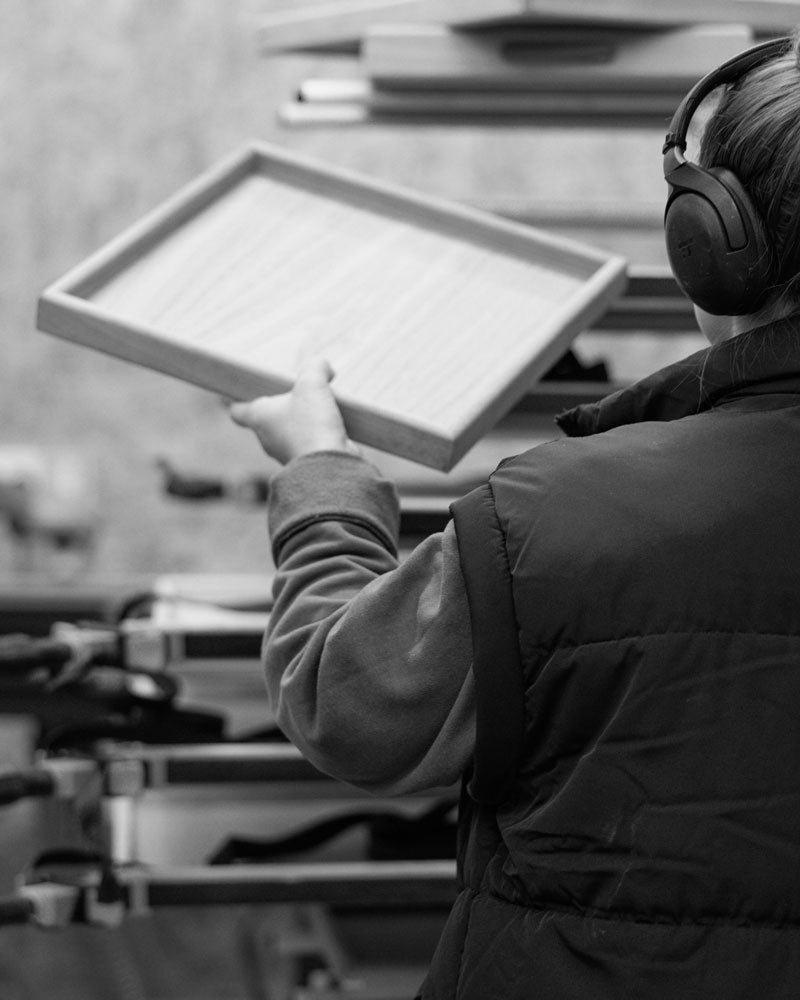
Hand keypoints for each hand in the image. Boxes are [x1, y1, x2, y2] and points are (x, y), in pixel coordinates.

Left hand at [229, 357, 358, 464]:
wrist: (329, 465)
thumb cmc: (311, 425)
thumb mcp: (312, 383)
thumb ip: (314, 367)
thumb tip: (321, 365)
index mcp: (258, 417)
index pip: (237, 410)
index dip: (239, 400)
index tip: (245, 392)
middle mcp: (267, 437)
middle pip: (267, 418)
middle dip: (281, 405)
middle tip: (298, 390)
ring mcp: (285, 452)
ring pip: (289, 431)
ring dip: (303, 420)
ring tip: (322, 405)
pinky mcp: (306, 462)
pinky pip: (308, 444)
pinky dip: (318, 434)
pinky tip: (334, 424)